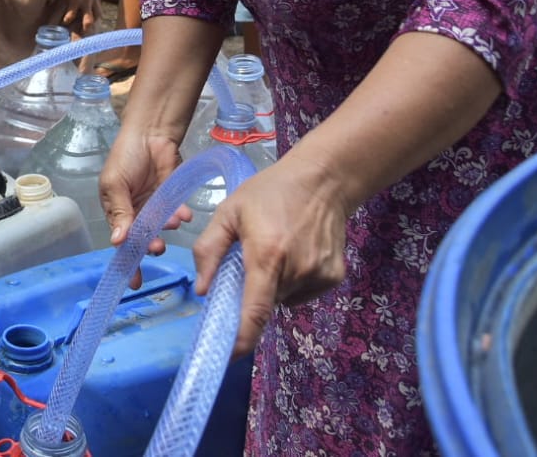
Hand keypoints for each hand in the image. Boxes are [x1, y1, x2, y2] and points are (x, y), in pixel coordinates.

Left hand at [50, 0, 102, 34]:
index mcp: (74, 0)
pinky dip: (97, 5)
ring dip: (94, 19)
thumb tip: (49, 3)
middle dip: (85, 28)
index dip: (66, 21)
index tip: (63, 22)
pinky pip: (100, 1)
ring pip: (98, 13)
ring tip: (91, 23)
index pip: (70, 17)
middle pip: (88, 20)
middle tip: (82, 33)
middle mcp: (86, 1)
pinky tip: (95, 6)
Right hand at [99, 128, 189, 275]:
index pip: (122, 243)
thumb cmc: (125, 156)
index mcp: (118, 212)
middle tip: (156, 247)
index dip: (128, 263)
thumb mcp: (115, 184)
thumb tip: (116, 241)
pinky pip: (178, 214)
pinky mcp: (174, 199)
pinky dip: (180, 216)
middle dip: (150, 246)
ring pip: (162, 229)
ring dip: (166, 229)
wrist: (151, 133)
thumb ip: (119, 212)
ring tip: (170, 222)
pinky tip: (183, 214)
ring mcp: (157, 208)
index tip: (134, 282)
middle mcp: (138, 215)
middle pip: (144, 240)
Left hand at [191, 156, 349, 355]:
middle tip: (248, 263)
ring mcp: (320, 275)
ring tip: (275, 249)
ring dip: (272, 285)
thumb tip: (202, 290)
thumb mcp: (229, 212)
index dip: (241, 338)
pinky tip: (294, 252)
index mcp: (267, 255)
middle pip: (265, 302)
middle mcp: (297, 270)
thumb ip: (209, 250)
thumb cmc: (269, 192)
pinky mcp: (334, 277)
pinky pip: (302, 292)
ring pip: (283, 298)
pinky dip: (292, 282)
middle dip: (250, 293)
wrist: (323, 181)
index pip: (254, 309)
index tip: (227, 355)